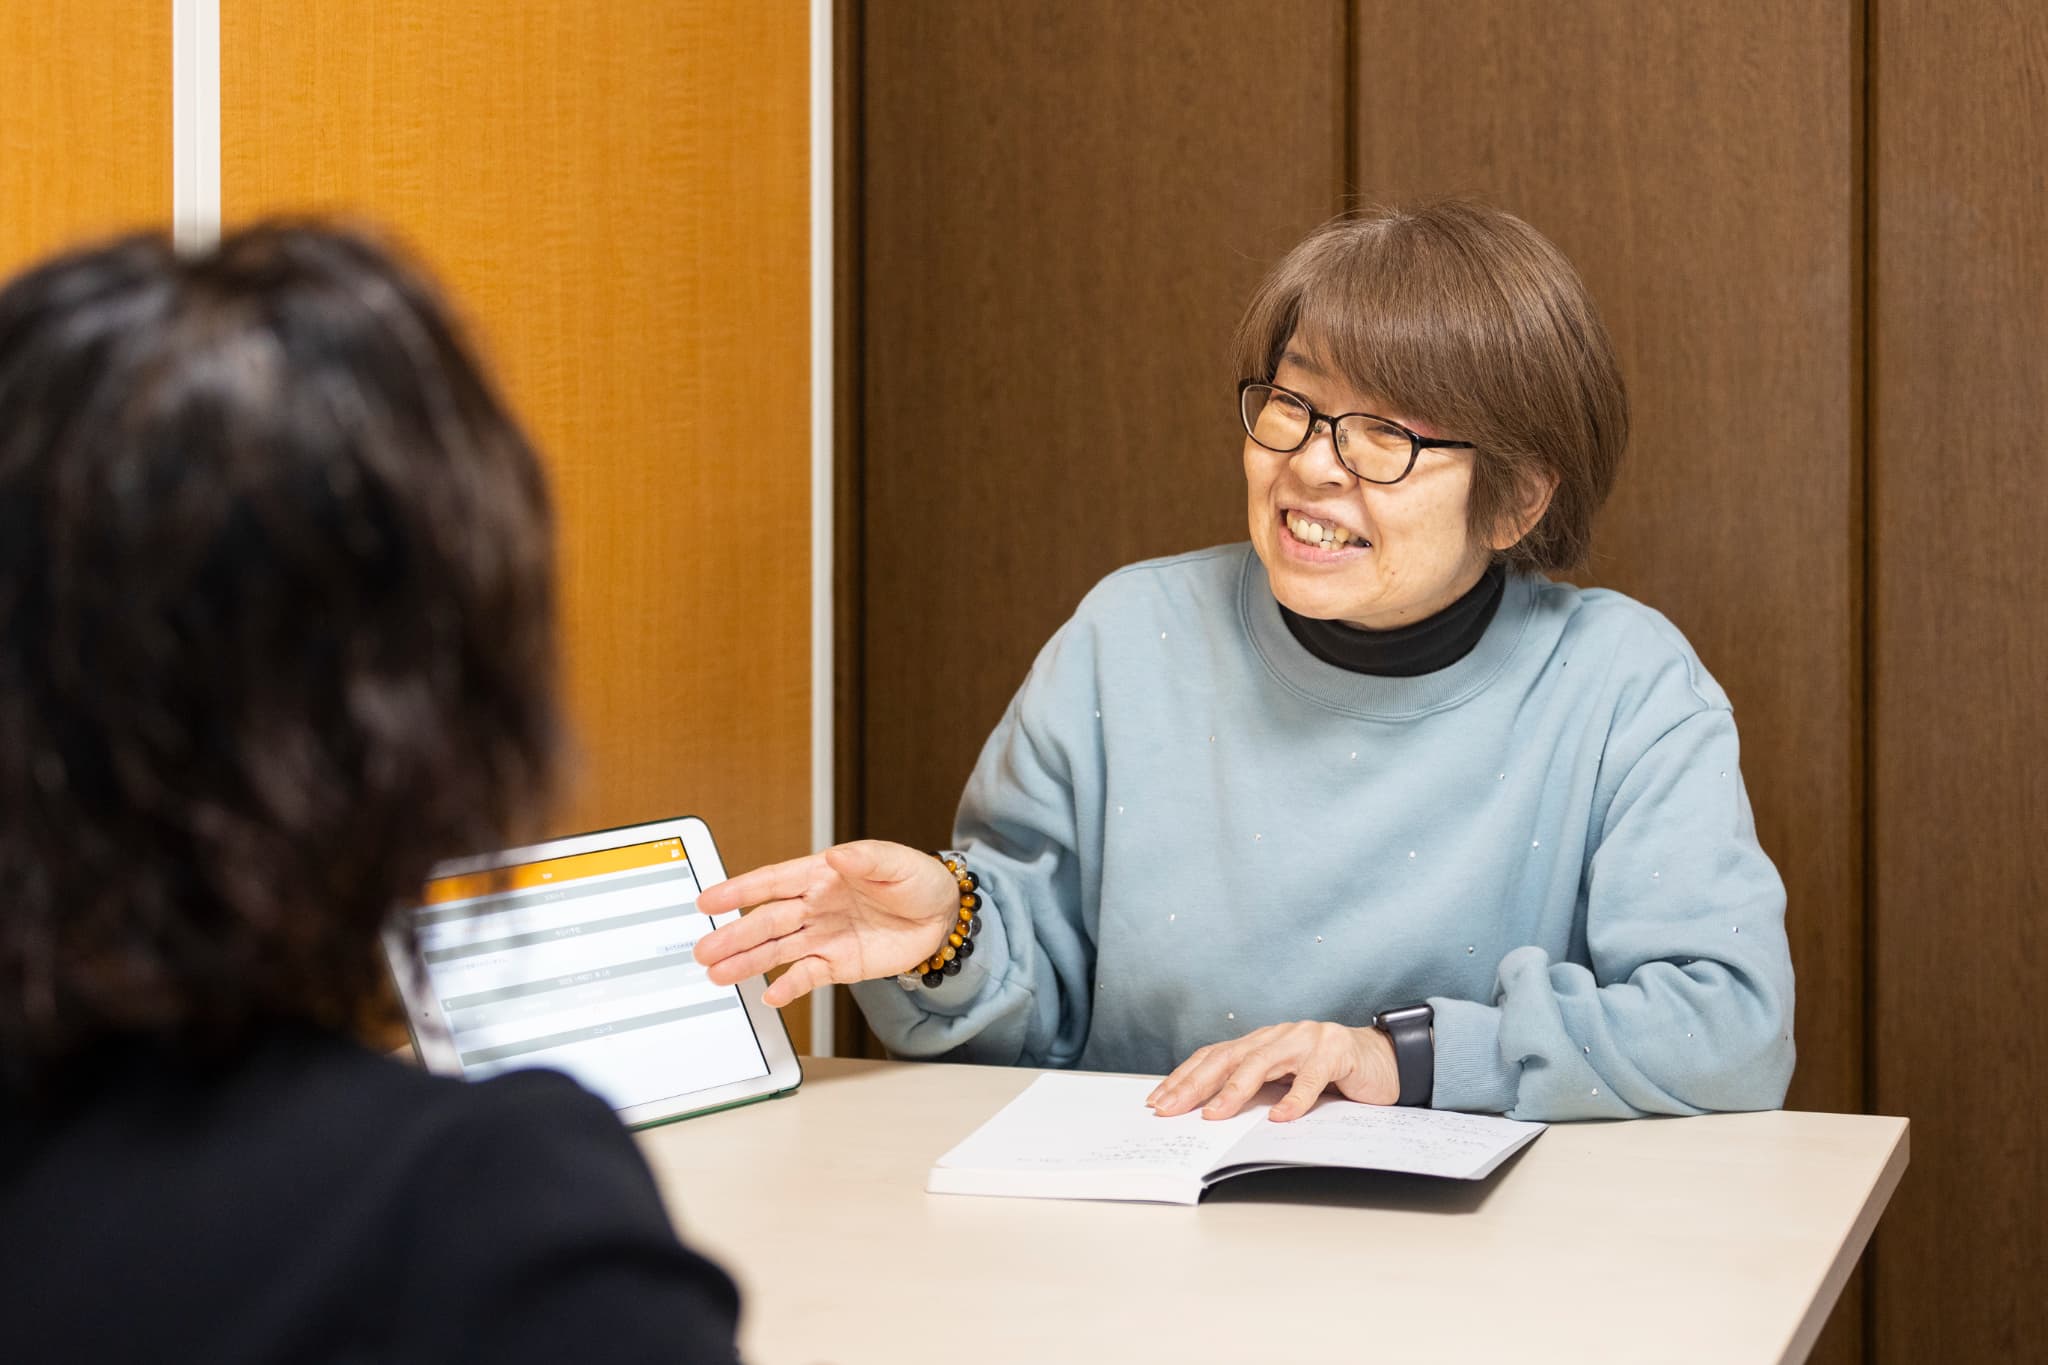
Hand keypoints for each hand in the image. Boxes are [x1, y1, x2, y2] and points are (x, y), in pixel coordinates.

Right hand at [693, 840, 960, 1006]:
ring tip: (718, 974)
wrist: (944, 916)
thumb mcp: (895, 862)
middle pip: (765, 922)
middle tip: (703, 950)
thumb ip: (865, 859)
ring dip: (747, 963)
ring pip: (777, 951)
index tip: (709, 899)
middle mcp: (815, 907)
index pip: (772, 882)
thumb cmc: (917, 880)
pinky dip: (788, 986)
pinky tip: (769, 995)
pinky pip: (807, 976)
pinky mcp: (839, 963)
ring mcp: (824, 937)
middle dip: (733, 936)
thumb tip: (836, 855)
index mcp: (821, 875)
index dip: (739, 890)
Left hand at [1146, 1021, 1399, 1121]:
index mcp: (1262, 1041)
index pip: (1214, 1056)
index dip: (1184, 1076)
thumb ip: (1257, 1088)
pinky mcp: (1336, 1053)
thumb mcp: (1286, 1079)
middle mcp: (1279, 1035)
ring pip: (1263, 1063)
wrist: (1385, 1060)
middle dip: (1195, 1085)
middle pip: (1229, 1058)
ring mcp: (1307, 1040)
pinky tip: (1281, 1118)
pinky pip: (1311, 1078)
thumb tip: (1210, 1113)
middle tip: (1170, 1109)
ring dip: (1236, 1091)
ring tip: (1214, 1115)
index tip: (1157, 1100)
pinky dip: (1295, 1098)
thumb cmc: (1331, 1074)